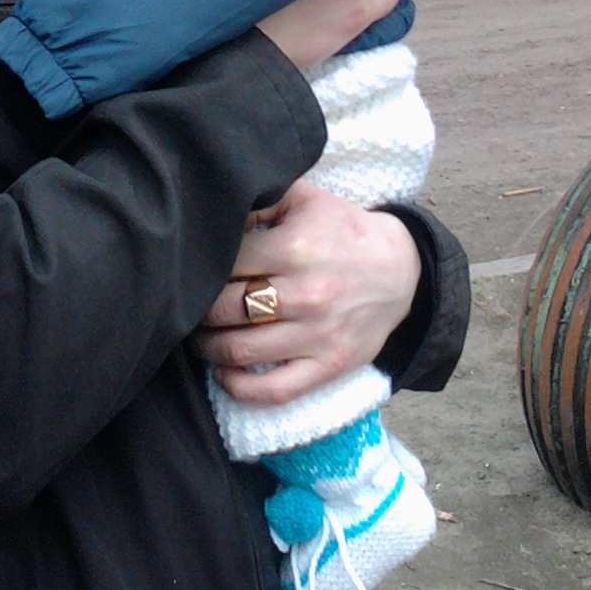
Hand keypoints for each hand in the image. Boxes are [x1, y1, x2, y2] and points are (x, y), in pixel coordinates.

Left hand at [191, 179, 422, 404]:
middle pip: (224, 309)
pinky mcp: (328, 366)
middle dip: (197, 309)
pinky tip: (224, 372)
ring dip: (207, 347)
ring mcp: (317, 335)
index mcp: (295, 248)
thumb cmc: (342, 230)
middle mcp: (305, 293)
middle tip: (190, 305)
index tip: (197, 269)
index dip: (205, 266)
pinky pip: (274, 390)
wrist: (400, 269)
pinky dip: (238, 387)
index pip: (226, 263)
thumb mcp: (305, 198)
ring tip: (200, 336)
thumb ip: (260, 199)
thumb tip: (216, 216)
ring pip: (240, 350)